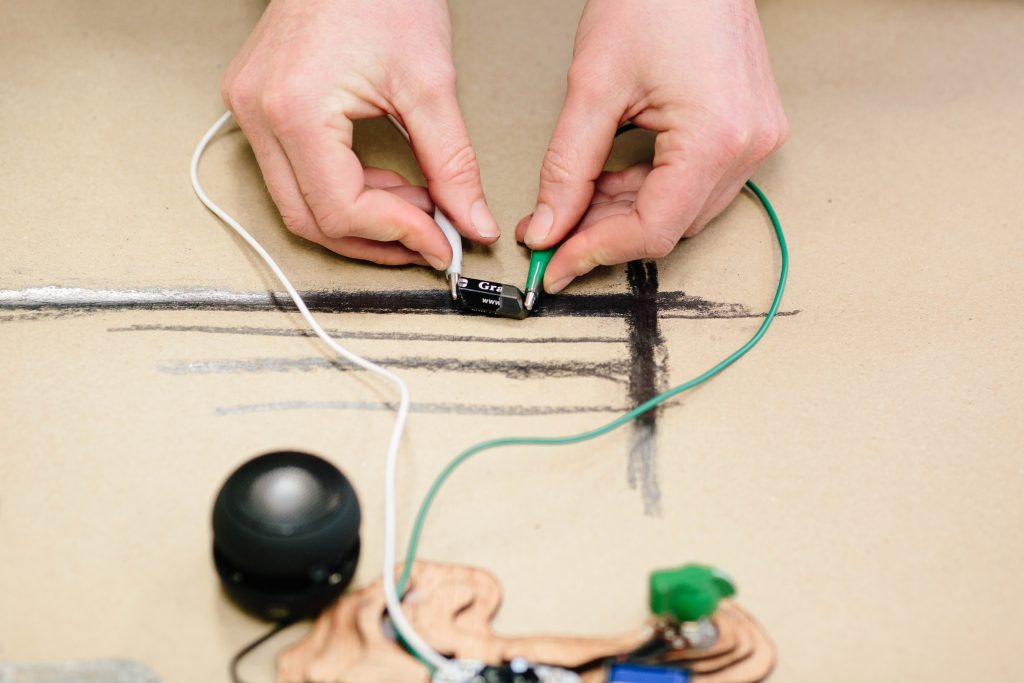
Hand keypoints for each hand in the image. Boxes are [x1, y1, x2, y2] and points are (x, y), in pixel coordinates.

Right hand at [221, 0, 498, 269]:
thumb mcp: (430, 84)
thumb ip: (453, 164)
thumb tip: (471, 222)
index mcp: (296, 109)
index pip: (342, 210)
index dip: (399, 236)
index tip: (442, 242)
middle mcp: (259, 114)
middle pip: (310, 220)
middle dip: (376, 240)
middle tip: (429, 239)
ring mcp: (249, 111)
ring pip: (297, 206)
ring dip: (359, 221)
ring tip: (413, 208)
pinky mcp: (255, 106)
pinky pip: (292, 175)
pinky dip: (340, 192)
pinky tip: (382, 184)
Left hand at [517, 0, 787, 292]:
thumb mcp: (592, 87)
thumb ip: (566, 169)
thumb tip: (548, 228)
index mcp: (716, 138)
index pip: (652, 230)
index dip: (596, 252)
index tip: (555, 267)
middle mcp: (748, 147)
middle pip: (668, 226)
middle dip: (605, 232)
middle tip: (554, 231)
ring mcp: (756, 139)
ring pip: (682, 211)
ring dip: (626, 212)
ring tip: (579, 196)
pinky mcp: (750, 131)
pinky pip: (697, 184)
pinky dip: (650, 189)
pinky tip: (614, 178)